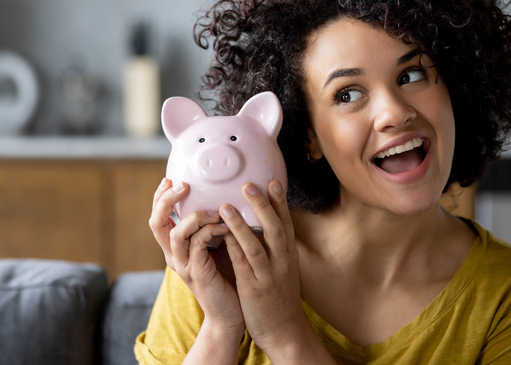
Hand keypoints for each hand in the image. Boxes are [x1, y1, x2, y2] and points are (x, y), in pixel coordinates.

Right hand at [148, 178, 244, 337]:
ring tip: (214, 210)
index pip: (158, 217)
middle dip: (166, 200)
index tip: (170, 178)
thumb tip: (221, 194)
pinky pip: (197, 245)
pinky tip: (225, 227)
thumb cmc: (226, 275)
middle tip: (183, 185)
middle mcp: (173, 255)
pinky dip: (210, 231)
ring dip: (195, 216)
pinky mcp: (196, 274)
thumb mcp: (216, 244)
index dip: (159, 197)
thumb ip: (211, 224)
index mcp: (174, 247)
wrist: (230, 312)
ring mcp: (183, 265)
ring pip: (176, 233)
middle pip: (156, 223)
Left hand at [218, 180, 309, 356]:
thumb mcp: (284, 269)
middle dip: (262, 205)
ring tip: (226, 206)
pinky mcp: (254, 288)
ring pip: (256, 245)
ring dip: (241, 224)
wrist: (284, 331)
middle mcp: (282, 261)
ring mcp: (269, 275)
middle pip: (275, 228)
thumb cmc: (279, 297)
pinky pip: (243, 265)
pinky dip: (233, 248)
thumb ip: (276, 247)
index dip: (280, 202)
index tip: (273, 180)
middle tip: (249, 184)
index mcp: (289, 255)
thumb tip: (267, 224)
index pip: (286, 223)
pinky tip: (221, 235)